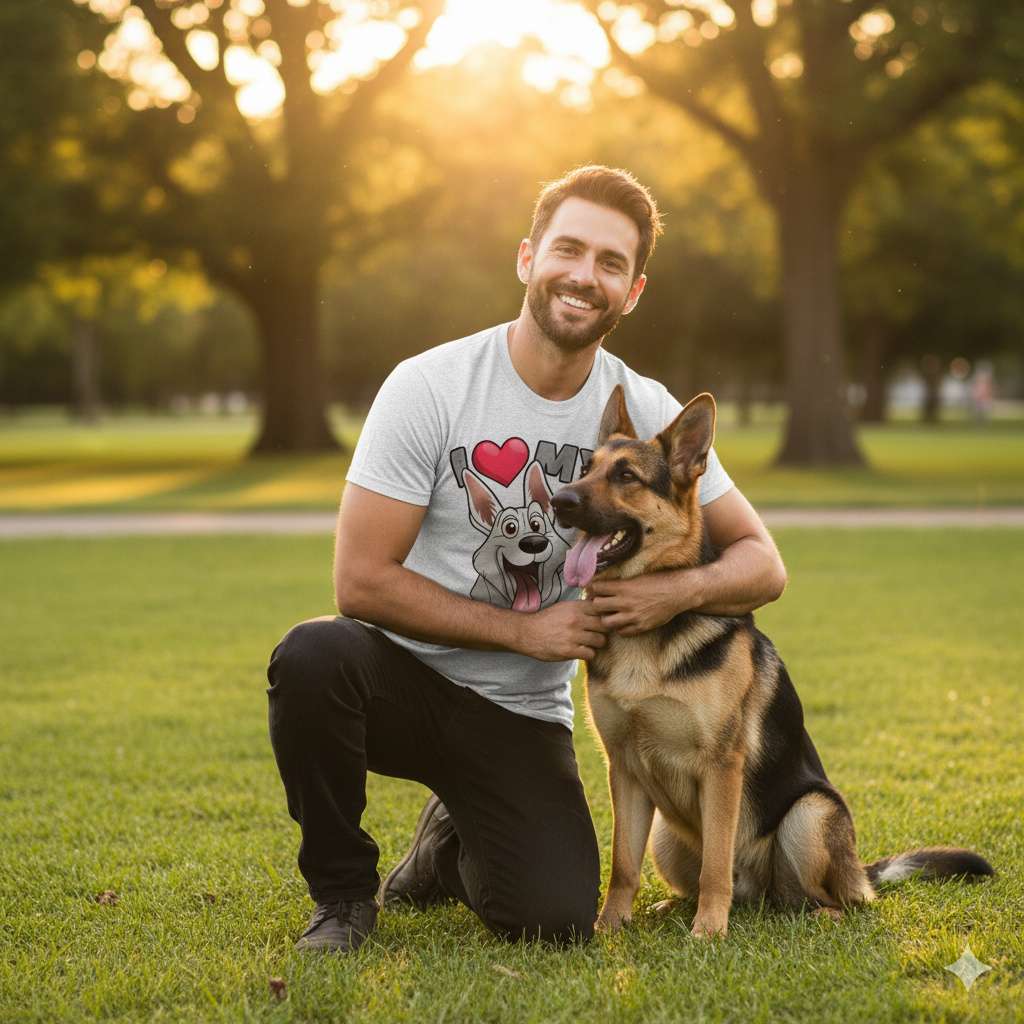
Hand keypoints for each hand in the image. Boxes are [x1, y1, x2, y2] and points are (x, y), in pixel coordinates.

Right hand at [512, 600, 608, 661]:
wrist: (526, 633)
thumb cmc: (547, 619)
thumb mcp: (563, 606)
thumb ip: (581, 606)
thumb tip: (600, 604)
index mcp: (575, 607)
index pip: (602, 609)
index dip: (605, 615)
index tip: (602, 620)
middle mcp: (576, 620)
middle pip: (605, 625)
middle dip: (603, 631)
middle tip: (597, 634)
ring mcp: (573, 635)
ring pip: (600, 641)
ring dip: (596, 644)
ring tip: (588, 643)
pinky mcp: (569, 651)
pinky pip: (590, 654)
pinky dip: (588, 654)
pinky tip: (581, 651)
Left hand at [589, 570, 703, 635]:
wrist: (679, 592)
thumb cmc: (659, 580)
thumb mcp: (638, 576)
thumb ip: (621, 582)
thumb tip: (604, 583)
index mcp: (624, 587)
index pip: (596, 588)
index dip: (592, 589)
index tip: (593, 589)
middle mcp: (626, 602)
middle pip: (597, 606)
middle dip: (596, 604)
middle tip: (599, 603)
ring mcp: (633, 616)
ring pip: (606, 622)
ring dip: (605, 618)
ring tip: (609, 614)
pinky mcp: (641, 627)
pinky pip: (622, 632)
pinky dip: (619, 628)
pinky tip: (622, 622)